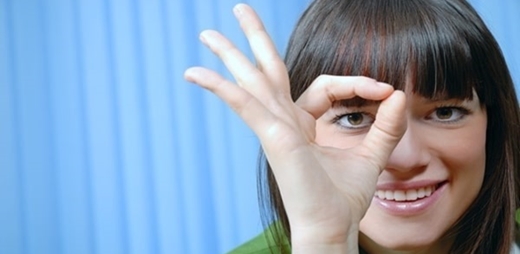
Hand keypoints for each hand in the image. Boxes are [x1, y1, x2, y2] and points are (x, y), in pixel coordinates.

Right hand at [184, 3, 405, 252]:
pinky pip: (245, 106)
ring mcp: (275, 128)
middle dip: (255, 39)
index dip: (357, 82)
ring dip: (229, 55)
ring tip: (206, 34)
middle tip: (239, 10)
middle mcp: (285, 121)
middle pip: (268, 70)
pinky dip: (222, 89)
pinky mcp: (273, 138)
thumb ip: (387, 124)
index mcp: (304, 122)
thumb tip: (399, 93)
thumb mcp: (373, 154)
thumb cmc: (344, 198)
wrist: (331, 228)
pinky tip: (197, 74)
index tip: (385, 91)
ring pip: (251, 81)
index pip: (327, 85)